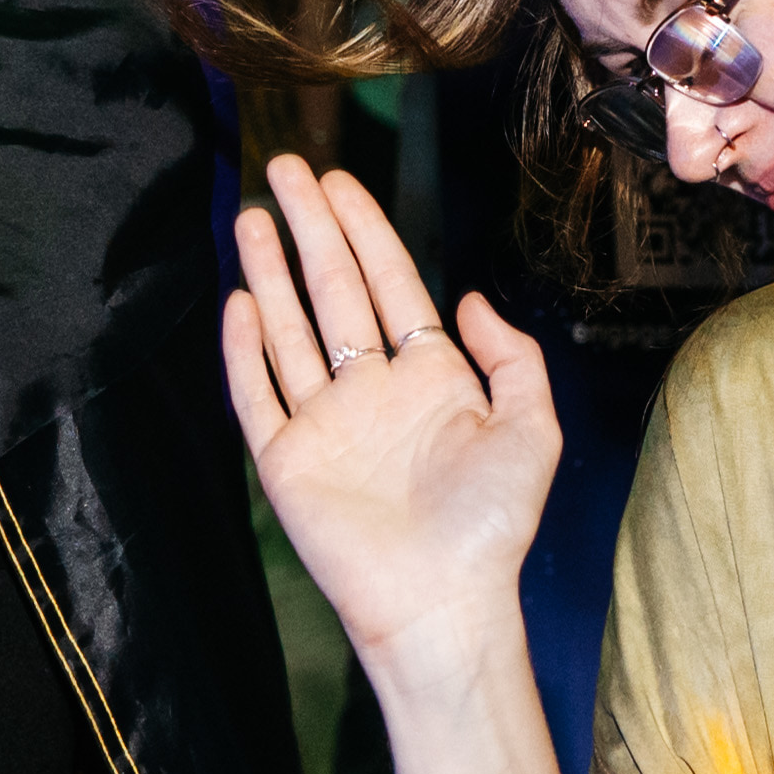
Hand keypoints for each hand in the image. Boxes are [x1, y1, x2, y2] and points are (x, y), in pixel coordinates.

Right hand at [221, 159, 559, 697]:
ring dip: (271, 273)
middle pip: (333, 292)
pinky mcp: (287, 461)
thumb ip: (513, 356)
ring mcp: (324, 424)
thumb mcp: (532, 428)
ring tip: (252, 216)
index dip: (364, 231)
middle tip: (286, 169)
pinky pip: (258, 395)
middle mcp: (371, 391)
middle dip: (310, 229)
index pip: (389, 285)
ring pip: (290, 331)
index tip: (338, 181)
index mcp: (429, 378)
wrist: (443, 604)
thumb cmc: (492, 526)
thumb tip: (472, 297)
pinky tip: (241, 300)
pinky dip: (245, 349)